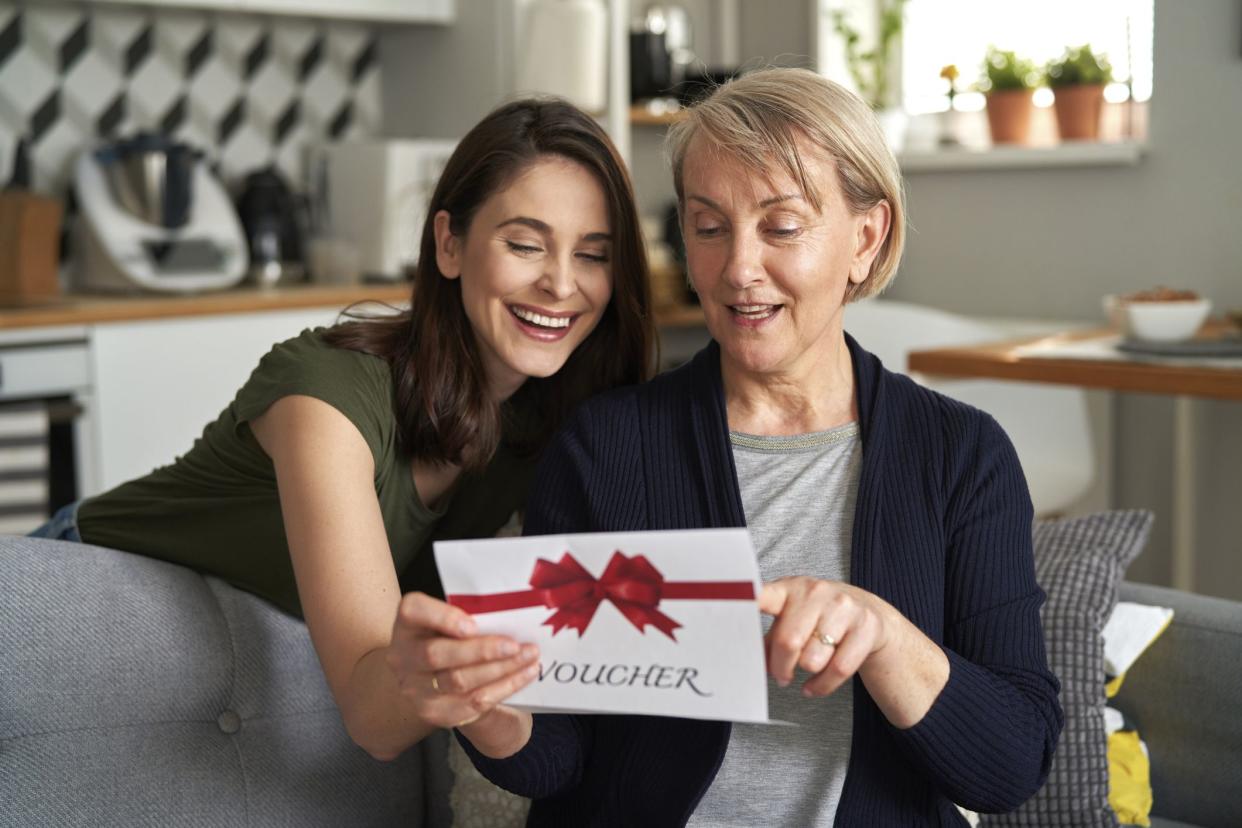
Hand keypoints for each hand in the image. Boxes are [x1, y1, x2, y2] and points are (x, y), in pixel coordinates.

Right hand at [386, 592, 539, 732]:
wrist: (436, 680)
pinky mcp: (437, 713)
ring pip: (459, 681)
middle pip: (436, 654)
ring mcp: (416, 689)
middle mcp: (402, 657)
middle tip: (514, 645)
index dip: (441, 617)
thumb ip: (468, 614)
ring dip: (500, 669)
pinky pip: (475, 702)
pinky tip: (526, 674)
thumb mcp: (450, 620)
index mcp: (407, 624)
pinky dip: (505, 686)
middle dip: (480, 650)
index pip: (412, 611)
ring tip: (529, 656)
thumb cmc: (450, 638)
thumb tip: (508, 613)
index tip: (473, 624)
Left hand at [758, 577, 894, 697]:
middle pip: (789, 642)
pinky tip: (814, 686)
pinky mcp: (866, 626)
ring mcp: (843, 607)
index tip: (728, 612)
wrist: (867, 613)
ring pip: (813, 660)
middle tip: (780, 676)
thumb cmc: (817, 617)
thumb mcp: (791, 618)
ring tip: (805, 668)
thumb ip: (769, 639)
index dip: (747, 604)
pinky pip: (839, 670)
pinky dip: (822, 686)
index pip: (764, 596)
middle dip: (781, 667)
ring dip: (806, 673)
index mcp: (789, 589)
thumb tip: (752, 663)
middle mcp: (816, 592)